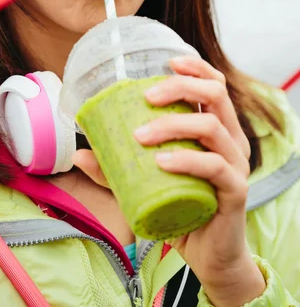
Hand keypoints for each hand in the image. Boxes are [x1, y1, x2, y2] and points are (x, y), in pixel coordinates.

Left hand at [74, 56, 265, 306]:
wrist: (207, 254)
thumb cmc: (180, 208)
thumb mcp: (145, 183)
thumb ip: (115, 168)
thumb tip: (79, 153)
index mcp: (216, 128)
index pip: (214, 84)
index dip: (195, 67)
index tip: (168, 61)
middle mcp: (231, 139)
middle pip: (215, 94)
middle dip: (179, 87)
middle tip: (146, 96)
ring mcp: (236, 164)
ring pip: (212, 126)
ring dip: (173, 124)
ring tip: (141, 135)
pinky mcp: (235, 190)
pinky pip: (215, 165)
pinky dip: (188, 159)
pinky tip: (163, 161)